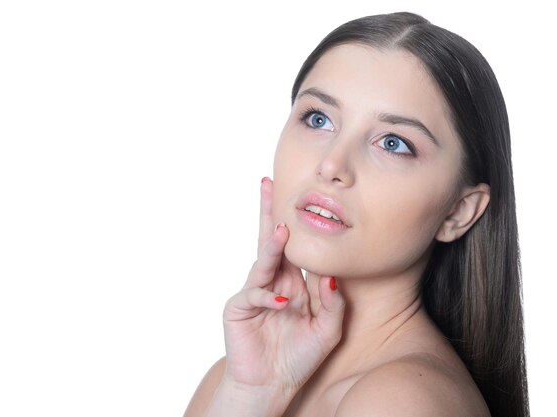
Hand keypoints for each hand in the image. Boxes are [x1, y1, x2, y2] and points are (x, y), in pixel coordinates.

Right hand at [221, 177, 345, 397]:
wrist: (271, 386)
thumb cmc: (298, 358)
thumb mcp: (327, 331)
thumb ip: (333, 304)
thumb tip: (332, 277)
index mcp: (294, 283)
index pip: (296, 248)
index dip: (298, 224)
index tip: (303, 198)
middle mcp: (274, 282)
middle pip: (272, 241)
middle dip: (269, 212)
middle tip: (268, 183)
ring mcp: (255, 292)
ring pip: (264, 261)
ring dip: (273, 246)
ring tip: (281, 228)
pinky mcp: (239, 307)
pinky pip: (255, 294)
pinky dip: (268, 298)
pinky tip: (282, 304)